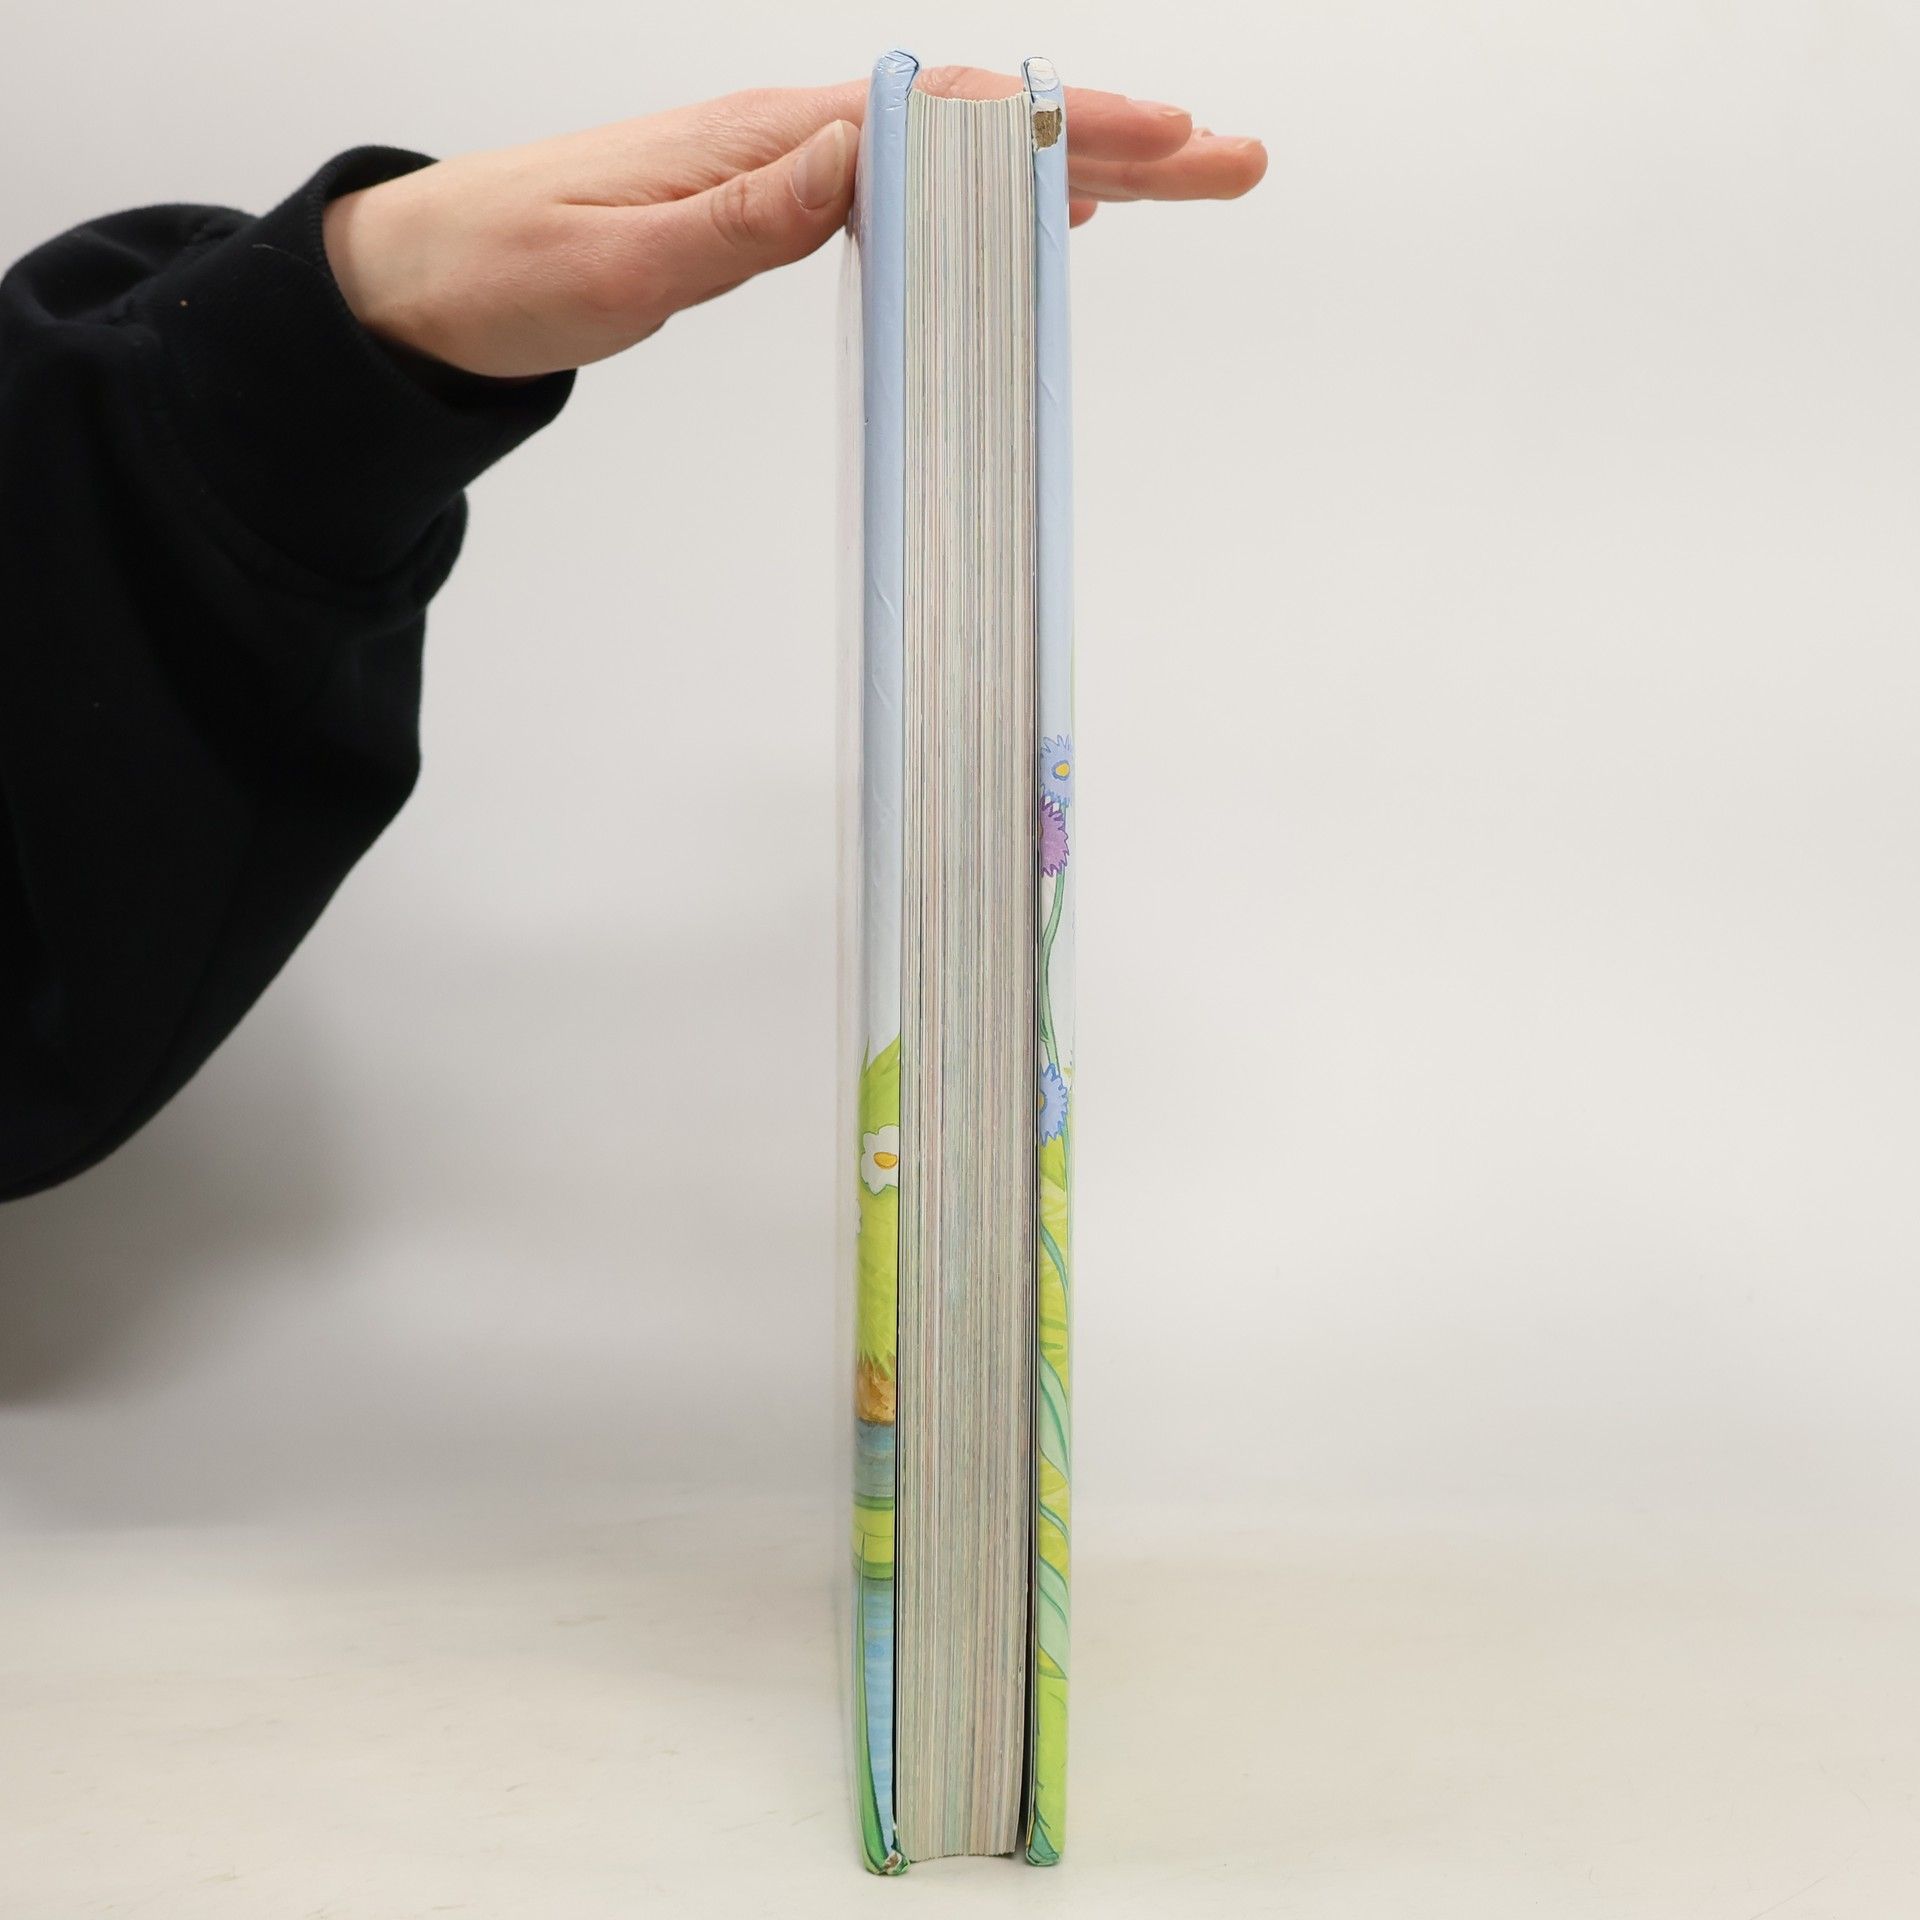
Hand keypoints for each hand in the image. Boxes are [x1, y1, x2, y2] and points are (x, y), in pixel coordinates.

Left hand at [323, 70, 1266, 379]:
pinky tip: (1035, 217)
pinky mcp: (773, 205)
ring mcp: (787, 168)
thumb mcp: (617, 260)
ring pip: (956, 159)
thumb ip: (740, 218)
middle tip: (1230, 160)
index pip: (943, 120)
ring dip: (1070, 168)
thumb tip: (855, 154)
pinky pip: (912, 194)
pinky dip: (992, 202)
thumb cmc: (508, 269)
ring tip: (1176, 180)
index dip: (1058, 131)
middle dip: (1110, 140)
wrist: (424, 278)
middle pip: (978, 129)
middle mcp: (791, 137)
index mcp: (768, 140)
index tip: (1163, 142)